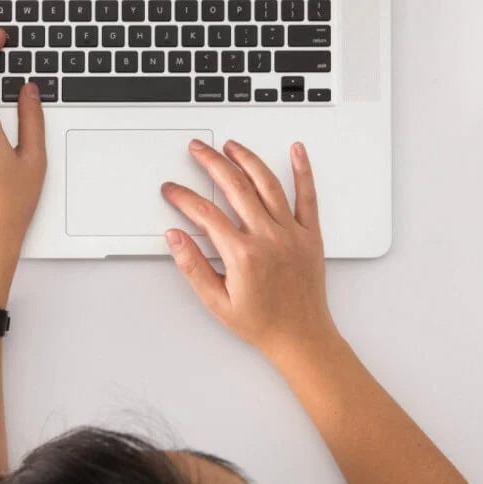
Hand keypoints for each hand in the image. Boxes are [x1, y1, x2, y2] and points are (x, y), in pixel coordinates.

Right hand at [161, 140, 335, 359]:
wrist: (301, 337)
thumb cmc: (262, 323)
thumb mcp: (217, 302)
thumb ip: (193, 266)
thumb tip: (175, 237)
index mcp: (243, 255)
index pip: (205, 214)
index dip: (184, 197)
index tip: (172, 189)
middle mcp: (268, 238)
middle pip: (235, 187)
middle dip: (211, 163)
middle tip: (198, 149)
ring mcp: (291, 233)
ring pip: (267, 184)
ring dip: (247, 159)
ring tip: (232, 145)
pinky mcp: (310, 235)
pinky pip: (307, 196)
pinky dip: (303, 171)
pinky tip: (296, 151)